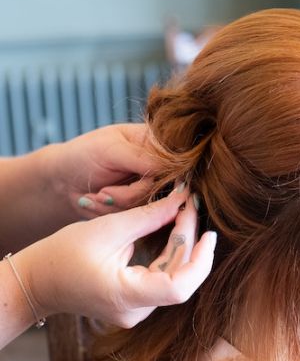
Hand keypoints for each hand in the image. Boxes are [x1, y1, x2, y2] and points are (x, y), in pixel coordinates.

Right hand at [18, 187, 215, 327]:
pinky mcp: (136, 303)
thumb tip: (181, 200)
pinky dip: (170, 254)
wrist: (38, 281)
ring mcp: (137, 310)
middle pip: (179, 277)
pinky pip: (162, 278)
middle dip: (189, 241)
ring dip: (181, 245)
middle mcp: (136, 311)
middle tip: (190, 206)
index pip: (179, 288)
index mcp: (126, 296)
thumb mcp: (108, 229)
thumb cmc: (63, 254)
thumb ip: (149, 217)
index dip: (200, 261)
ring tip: (184, 212)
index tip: (209, 234)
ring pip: (174, 276)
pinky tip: (174, 230)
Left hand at [45, 123, 161, 220]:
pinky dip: (113, 213)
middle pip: (165, 190)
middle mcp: (159, 167)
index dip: (161, 176)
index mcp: (156, 143)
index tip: (139, 183)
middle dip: (129, 195)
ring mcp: (151, 189)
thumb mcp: (111, 149)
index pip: (175, 162)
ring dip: (118, 205)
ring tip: (97, 195)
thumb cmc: (83, 155)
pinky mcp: (142, 207)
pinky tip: (98, 203)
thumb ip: (142, 157)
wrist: (62, 181)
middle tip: (103, 192)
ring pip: (151, 207)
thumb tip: (171, 168)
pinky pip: (139, 217)